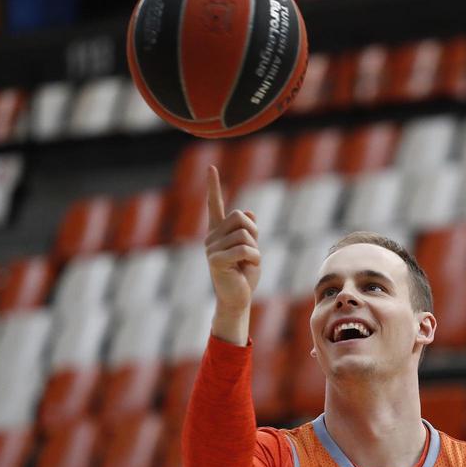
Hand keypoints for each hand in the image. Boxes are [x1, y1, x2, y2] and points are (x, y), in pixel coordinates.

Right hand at [205, 165, 260, 314]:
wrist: (237, 299)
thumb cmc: (244, 275)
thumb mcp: (250, 249)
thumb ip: (249, 232)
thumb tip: (249, 212)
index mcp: (218, 232)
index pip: (215, 204)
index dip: (213, 186)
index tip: (211, 167)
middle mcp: (211, 237)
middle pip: (240, 217)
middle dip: (254, 233)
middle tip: (251, 252)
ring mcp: (211, 248)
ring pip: (245, 235)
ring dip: (254, 250)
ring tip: (246, 264)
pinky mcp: (215, 260)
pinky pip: (245, 250)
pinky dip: (254, 259)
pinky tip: (247, 268)